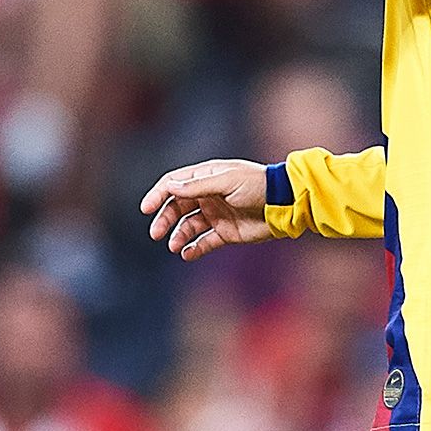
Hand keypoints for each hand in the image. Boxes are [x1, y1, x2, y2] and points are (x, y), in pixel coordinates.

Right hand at [139, 158, 272, 260]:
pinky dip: (193, 249)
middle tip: (156, 233)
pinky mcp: (226, 233)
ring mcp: (216, 214)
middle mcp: (208, 195)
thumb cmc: (258, 186)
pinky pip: (204, 242)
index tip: (146, 208)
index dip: (158, 195)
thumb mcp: (227, 181)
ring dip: (178, 235)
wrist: (284, 205)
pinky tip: (186, 254)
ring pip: (188, 226)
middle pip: (177, 207)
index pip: (175, 184)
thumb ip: (198, 186)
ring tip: (173, 246)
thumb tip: (170, 187)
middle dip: (165, 219)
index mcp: (207, 176)